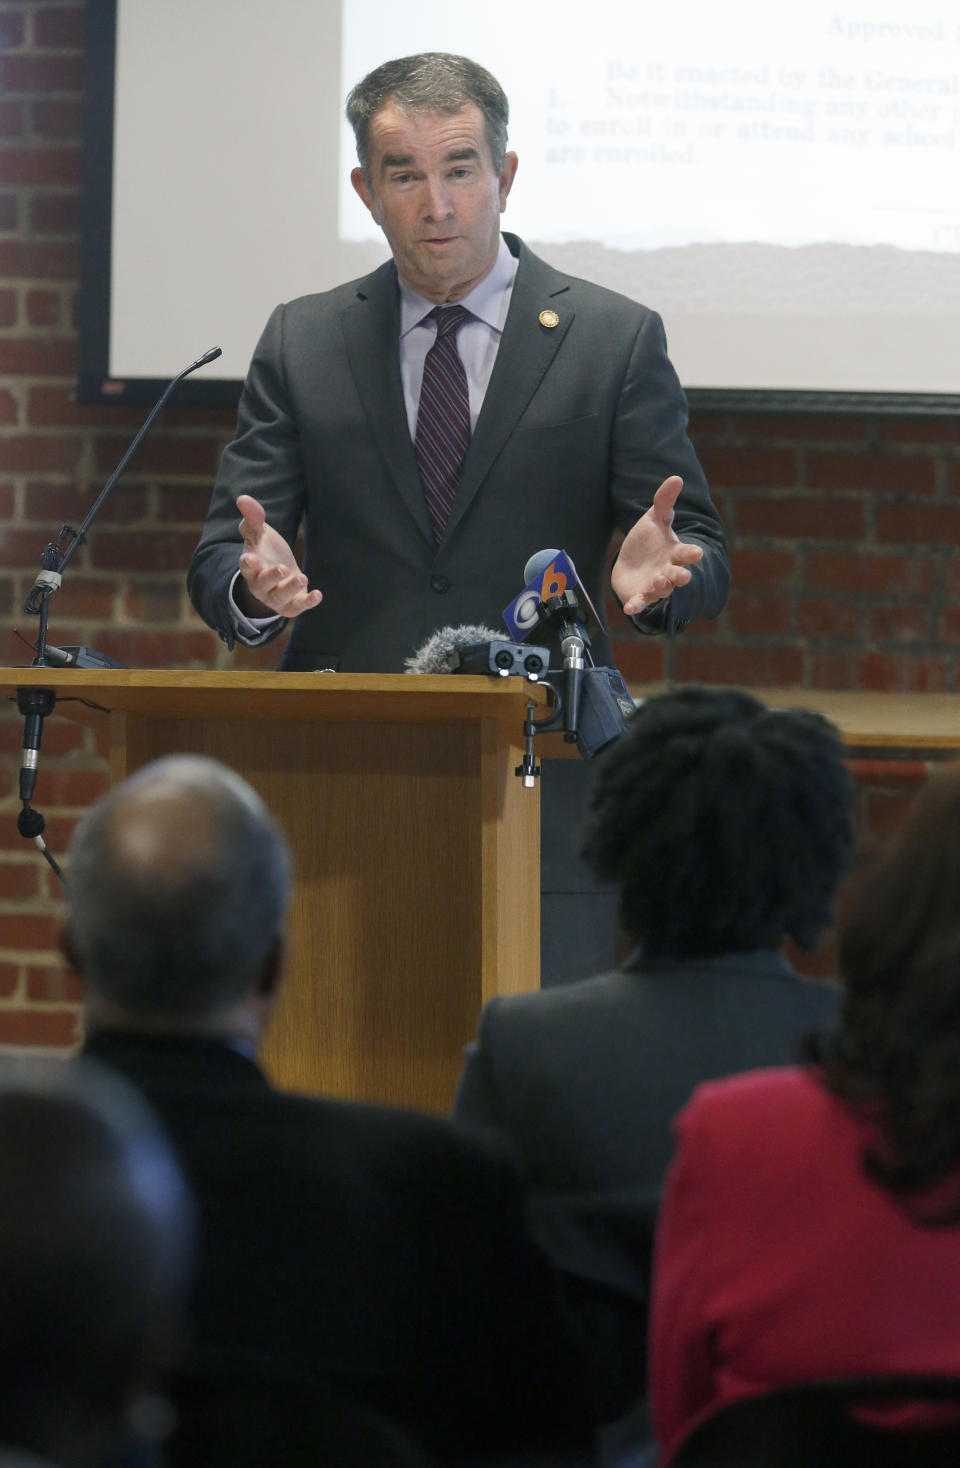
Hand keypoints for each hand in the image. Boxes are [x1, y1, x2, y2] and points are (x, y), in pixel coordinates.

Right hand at [235, 494, 321, 618]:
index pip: (246, 566)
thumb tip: (243, 498)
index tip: (250, 558)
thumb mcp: (259, 533)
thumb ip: (253, 518)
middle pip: (262, 583)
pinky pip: (296, 608)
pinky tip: (318, 594)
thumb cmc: (266, 551)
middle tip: (283, 568)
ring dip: (290, 588)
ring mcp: (274, 597)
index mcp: (251, 566)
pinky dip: (307, 603)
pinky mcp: (290, 605)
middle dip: (271, 576)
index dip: (248, 563)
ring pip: (279, 597)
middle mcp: (260, 585)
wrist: (279, 574)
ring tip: (302, 576)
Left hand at [610, 476, 703, 615]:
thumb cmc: (648, 540)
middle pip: (678, 576)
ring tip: (657, 580)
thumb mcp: (655, 519)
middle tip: (684, 575)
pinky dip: (635, 606)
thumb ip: (664, 502)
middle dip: (681, 576)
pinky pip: (639, 603)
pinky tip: (629, 607)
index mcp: (675, 553)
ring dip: (660, 587)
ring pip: (661, 590)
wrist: (631, 562)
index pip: (686, 554)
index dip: (691, 554)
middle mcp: (668, 572)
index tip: (696, 553)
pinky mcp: (640, 596)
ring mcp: (655, 586)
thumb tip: (676, 478)